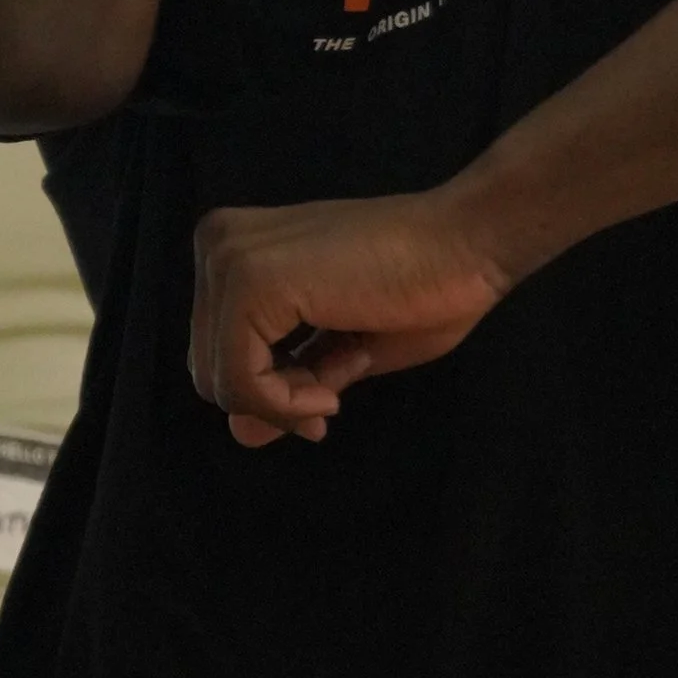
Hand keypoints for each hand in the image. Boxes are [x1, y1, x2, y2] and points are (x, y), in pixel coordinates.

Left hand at [189, 189, 509, 447]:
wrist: (468, 243)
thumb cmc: (423, 289)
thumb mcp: (340, 352)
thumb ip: (286, 384)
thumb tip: (239, 435)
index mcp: (236, 249)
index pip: (217, 351)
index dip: (271, 393)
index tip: (328, 398)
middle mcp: (218, 243)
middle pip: (209, 368)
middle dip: (276, 399)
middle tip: (337, 392)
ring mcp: (228, 257)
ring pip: (219, 380)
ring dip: (286, 402)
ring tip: (343, 376)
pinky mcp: (250, 280)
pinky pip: (239, 380)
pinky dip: (285, 403)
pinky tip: (333, 389)